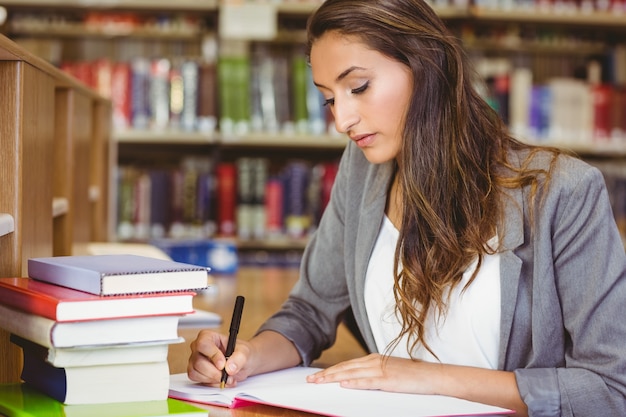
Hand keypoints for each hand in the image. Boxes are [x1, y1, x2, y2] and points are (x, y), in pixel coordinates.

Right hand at [187, 329, 253, 387]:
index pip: (203, 344)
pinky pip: (199, 381)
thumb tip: (229, 367)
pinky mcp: (197, 373)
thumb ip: (239, 358)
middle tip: (227, 374)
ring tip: (227, 378)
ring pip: (196, 373)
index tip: (223, 364)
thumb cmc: (241, 352)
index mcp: (209, 336)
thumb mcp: (244, 352)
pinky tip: (223, 381)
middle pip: (198, 361)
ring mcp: (196, 361)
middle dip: (214, 372)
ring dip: (213, 379)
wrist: (244, 363)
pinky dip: (213, 384)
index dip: (213, 355)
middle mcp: (199, 348)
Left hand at [306, 353, 440, 393]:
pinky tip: (343, 384)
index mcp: (373, 359)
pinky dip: (354, 382)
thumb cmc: (411, 376)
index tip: (316, 376)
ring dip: (333, 378)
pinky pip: (368, 382)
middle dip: (326, 374)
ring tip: (319, 382)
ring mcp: (381, 370)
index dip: (329, 370)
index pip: (346, 365)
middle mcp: (374, 362)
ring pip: (351, 373)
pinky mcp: (388, 380)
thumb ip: (372, 374)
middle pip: (344, 368)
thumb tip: (354, 380)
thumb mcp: (388, 371)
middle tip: (310, 380)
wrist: (431, 376)